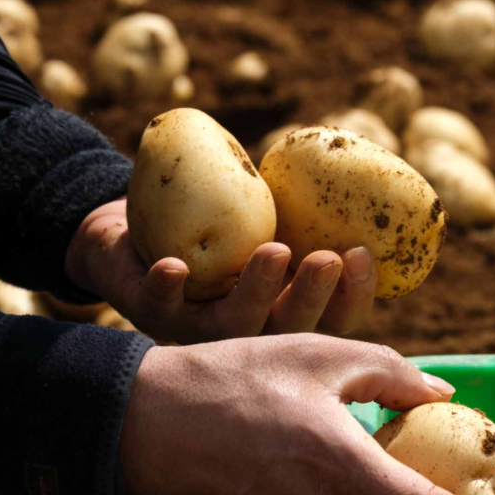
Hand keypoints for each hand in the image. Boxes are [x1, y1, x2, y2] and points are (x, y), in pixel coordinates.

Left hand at [65, 199, 377, 343]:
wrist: (133, 228)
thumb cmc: (214, 218)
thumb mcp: (264, 209)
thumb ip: (304, 206)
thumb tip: (360, 166)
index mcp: (284, 307)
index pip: (333, 316)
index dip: (354, 294)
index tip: (361, 253)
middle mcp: (249, 327)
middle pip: (290, 328)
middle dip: (313, 297)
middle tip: (328, 259)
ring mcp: (200, 324)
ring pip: (234, 324)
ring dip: (256, 291)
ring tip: (274, 250)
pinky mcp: (151, 308)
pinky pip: (160, 303)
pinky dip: (169, 286)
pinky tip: (177, 266)